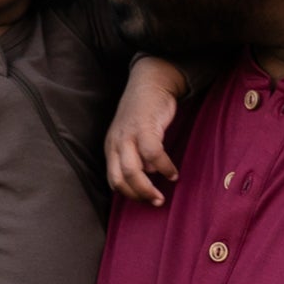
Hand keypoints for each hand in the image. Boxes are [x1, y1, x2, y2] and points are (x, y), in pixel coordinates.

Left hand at [104, 56, 187, 207]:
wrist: (150, 81)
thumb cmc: (144, 112)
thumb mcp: (133, 136)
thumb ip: (137, 156)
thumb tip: (148, 175)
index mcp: (111, 148)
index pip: (113, 180)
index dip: (129, 194)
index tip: (146, 201)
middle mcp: (116, 143)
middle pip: (120, 179)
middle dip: (139, 195)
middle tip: (156, 202)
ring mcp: (128, 135)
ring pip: (132, 170)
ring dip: (148, 187)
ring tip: (164, 193)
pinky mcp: (144, 126)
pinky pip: (152, 153)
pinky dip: (163, 167)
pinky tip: (172, 172)